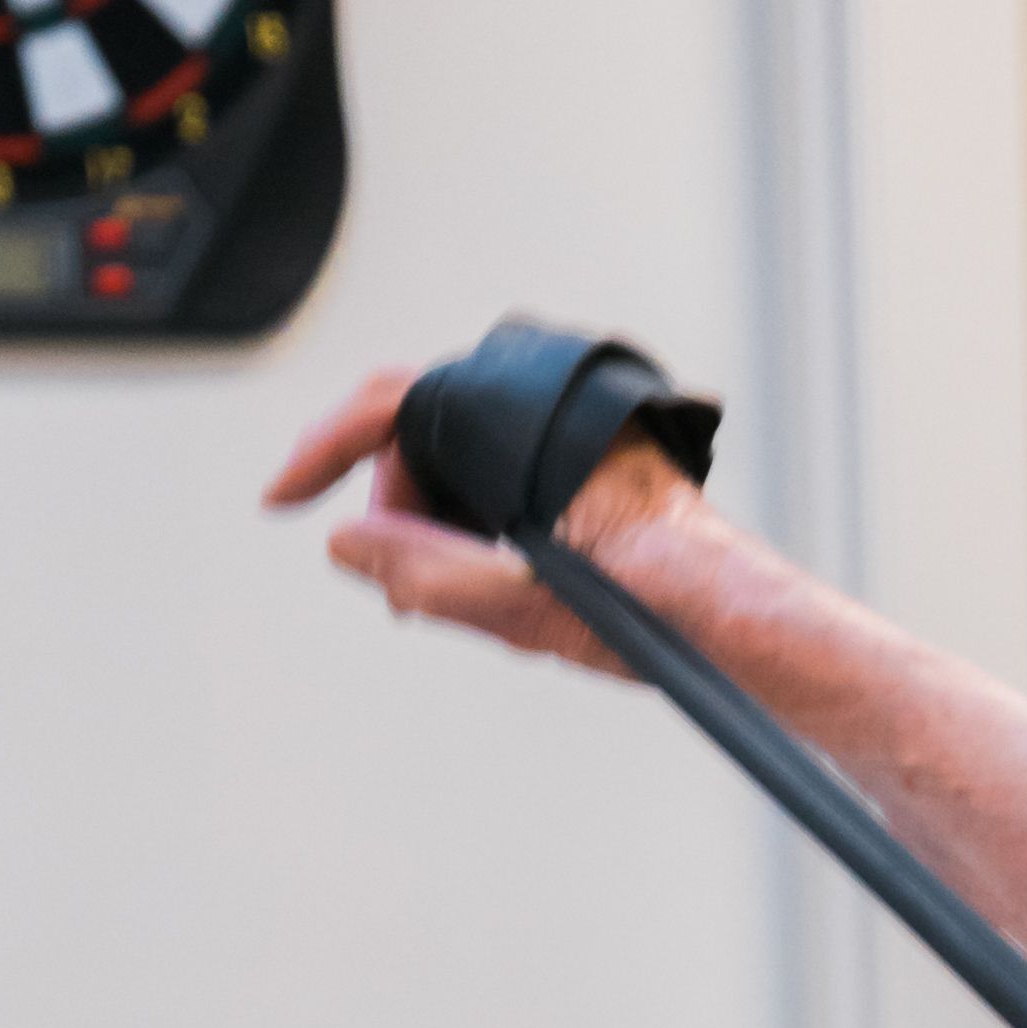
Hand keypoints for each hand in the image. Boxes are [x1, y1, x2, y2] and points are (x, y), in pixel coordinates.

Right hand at [262, 361, 747, 674]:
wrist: (744, 623)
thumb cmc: (661, 610)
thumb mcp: (525, 606)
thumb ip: (427, 574)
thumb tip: (347, 544)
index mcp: (529, 423)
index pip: (395, 403)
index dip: (325, 449)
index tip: (282, 499)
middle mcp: (549, 411)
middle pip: (422, 433)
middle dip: (393, 506)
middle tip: (397, 589)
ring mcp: (567, 434)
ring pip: (460, 458)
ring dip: (434, 522)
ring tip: (445, 598)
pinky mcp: (583, 463)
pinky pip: (500, 472)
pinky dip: (474, 519)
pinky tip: (488, 580)